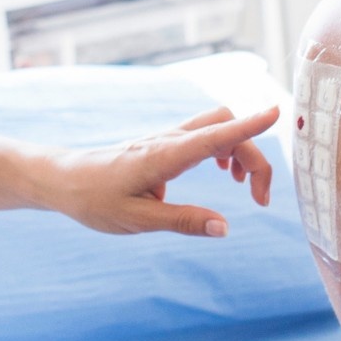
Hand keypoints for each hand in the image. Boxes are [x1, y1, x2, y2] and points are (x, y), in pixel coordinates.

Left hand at [35, 105, 280, 236]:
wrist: (64, 179)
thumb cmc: (94, 200)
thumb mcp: (137, 221)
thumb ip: (183, 222)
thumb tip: (225, 228)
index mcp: (165, 156)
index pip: (217, 134)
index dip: (250, 125)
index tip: (277, 113)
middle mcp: (170, 140)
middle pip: (226, 127)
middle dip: (253, 156)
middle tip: (259, 199)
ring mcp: (168, 138)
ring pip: (217, 127)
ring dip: (239, 149)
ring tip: (244, 188)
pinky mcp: (165, 144)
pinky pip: (205, 134)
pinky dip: (224, 147)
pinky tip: (221, 172)